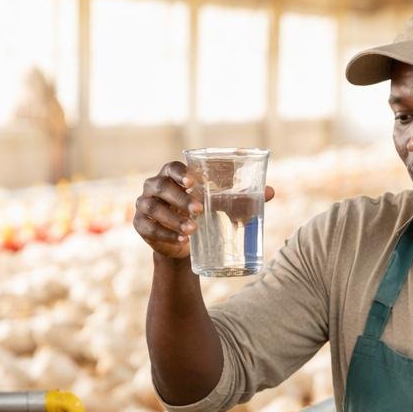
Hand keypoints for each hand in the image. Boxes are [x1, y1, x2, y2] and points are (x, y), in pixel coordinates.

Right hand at [134, 161, 275, 261]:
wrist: (183, 244)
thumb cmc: (204, 215)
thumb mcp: (221, 205)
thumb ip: (242, 197)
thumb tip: (271, 192)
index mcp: (171, 175)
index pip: (171, 167)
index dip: (179, 172)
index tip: (193, 181)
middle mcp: (153, 187)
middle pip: (160, 187)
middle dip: (180, 199)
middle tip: (199, 211)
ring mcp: (143, 206)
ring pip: (153, 208)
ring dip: (173, 219)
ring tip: (193, 230)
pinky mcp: (140, 226)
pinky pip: (148, 228)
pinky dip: (165, 235)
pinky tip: (181, 240)